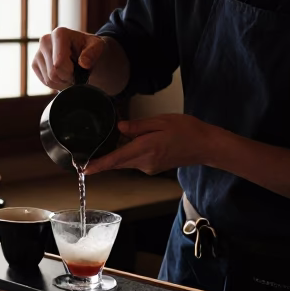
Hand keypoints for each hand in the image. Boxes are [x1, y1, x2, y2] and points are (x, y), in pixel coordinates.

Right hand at [31, 26, 106, 91]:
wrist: (83, 51)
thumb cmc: (90, 48)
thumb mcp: (97, 47)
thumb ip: (93, 53)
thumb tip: (83, 63)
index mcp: (59, 34)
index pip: (59, 63)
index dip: (71, 73)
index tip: (80, 70)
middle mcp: (45, 40)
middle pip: (53, 73)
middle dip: (67, 79)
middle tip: (76, 74)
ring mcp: (38, 52)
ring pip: (48, 80)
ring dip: (63, 82)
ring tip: (71, 74)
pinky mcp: (35, 63)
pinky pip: (44, 82)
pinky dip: (56, 84)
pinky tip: (63, 75)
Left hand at [87, 113, 215, 176]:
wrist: (205, 146)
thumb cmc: (187, 130)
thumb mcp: (161, 121)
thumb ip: (138, 126)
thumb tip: (119, 128)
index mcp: (146, 149)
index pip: (116, 159)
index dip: (98, 165)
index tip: (83, 169)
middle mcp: (145, 163)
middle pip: (117, 162)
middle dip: (102, 159)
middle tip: (86, 154)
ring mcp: (149, 167)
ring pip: (126, 160)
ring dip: (118, 152)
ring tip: (116, 137)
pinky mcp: (153, 168)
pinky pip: (134, 160)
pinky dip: (129, 152)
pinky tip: (134, 141)